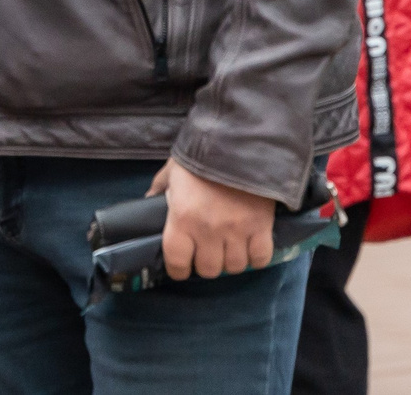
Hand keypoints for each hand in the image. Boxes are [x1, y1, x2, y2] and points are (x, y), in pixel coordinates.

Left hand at [150, 158, 273, 281]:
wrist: (238, 140)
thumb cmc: (200, 156)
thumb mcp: (172, 170)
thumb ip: (159, 189)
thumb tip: (148, 203)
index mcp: (182, 218)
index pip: (177, 261)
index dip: (178, 269)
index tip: (182, 266)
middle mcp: (208, 230)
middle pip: (209, 269)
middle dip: (206, 263)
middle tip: (207, 252)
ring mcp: (237, 230)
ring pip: (235, 267)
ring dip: (230, 260)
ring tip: (229, 249)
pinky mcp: (262, 227)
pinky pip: (261, 258)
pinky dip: (256, 257)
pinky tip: (250, 247)